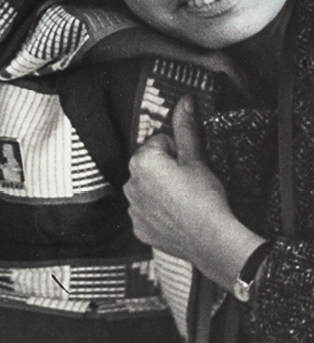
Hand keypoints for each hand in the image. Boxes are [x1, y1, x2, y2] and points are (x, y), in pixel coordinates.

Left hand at [124, 96, 263, 289]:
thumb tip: (184, 102)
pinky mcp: (139, 228)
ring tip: (184, 201)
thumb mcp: (196, 159)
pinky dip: (159, 213)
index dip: (178, 153)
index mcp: (141, 162)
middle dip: (166, 171)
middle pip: (150, 166)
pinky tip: (177, 216)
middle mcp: (130, 184)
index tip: (189, 166)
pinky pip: (146, 213)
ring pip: (147, 189)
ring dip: (161, 191)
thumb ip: (186, 128)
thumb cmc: (206, 199)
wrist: (214, 240)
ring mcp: (133, 208)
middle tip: (189, 184)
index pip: (159, 144)